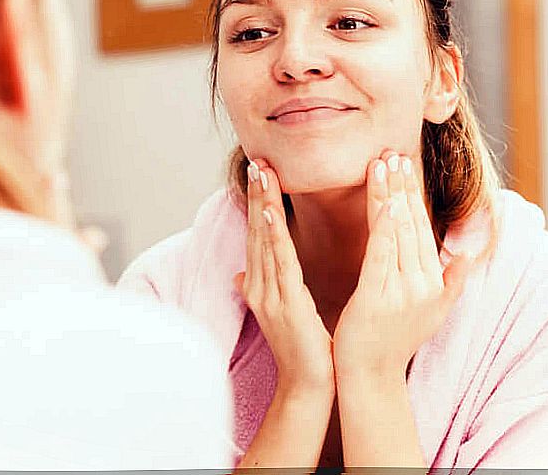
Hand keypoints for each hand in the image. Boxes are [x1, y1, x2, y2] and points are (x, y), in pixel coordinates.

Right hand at [233, 159, 334, 397]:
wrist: (308, 387)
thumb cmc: (302, 350)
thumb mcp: (280, 312)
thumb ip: (259, 288)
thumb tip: (239, 274)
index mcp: (259, 285)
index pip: (258, 236)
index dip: (258, 203)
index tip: (261, 172)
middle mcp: (258, 286)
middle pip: (257, 231)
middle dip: (257, 195)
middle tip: (258, 160)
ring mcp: (269, 295)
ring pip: (265, 240)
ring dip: (263, 204)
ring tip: (263, 173)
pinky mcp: (286, 304)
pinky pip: (281, 262)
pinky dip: (275, 234)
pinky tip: (271, 211)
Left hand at [333, 150, 471, 381]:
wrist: (370, 376)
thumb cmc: (394, 341)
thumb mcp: (433, 312)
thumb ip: (452, 281)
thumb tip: (469, 253)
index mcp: (434, 283)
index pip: (422, 229)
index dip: (413, 195)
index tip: (404, 164)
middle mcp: (424, 284)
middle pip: (412, 224)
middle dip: (402, 186)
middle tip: (392, 152)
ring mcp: (403, 291)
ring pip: (398, 233)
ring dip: (390, 195)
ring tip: (382, 164)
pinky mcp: (378, 298)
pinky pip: (382, 256)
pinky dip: (384, 227)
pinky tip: (384, 203)